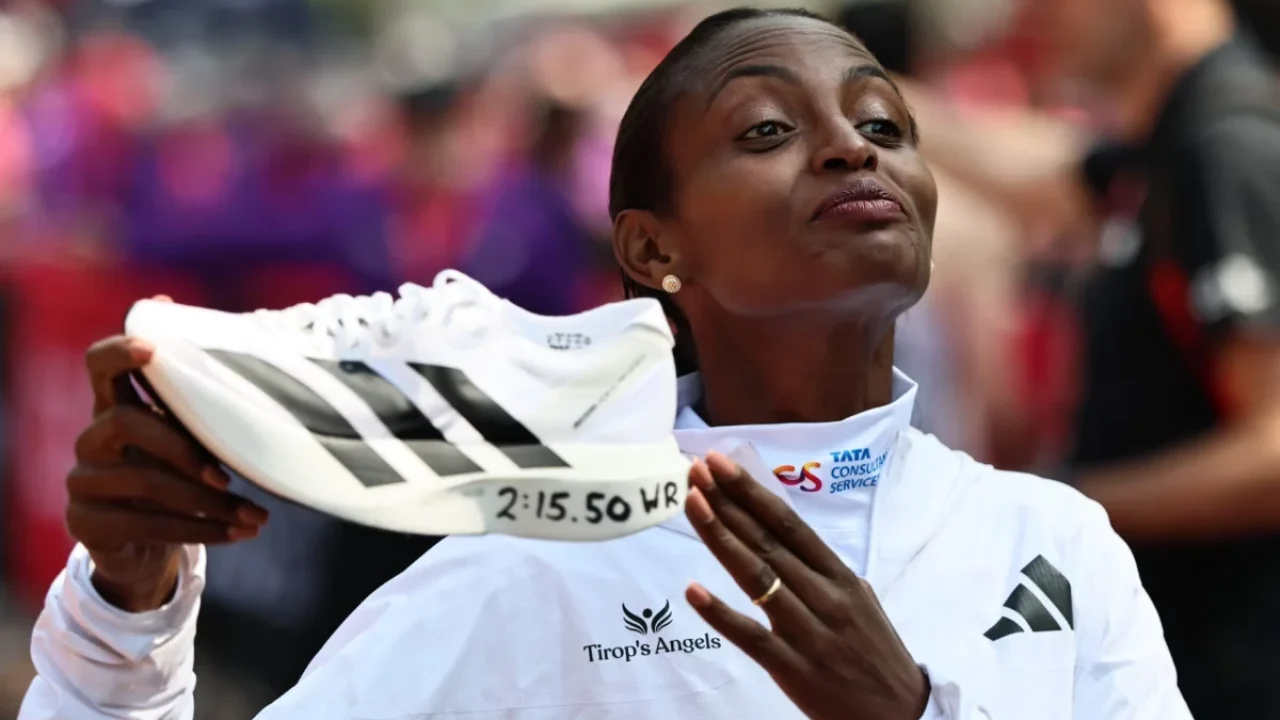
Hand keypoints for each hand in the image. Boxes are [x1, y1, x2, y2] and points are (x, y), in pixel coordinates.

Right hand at [69, 326, 268, 611]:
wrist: (145, 548)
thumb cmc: (178, 481)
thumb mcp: (190, 445)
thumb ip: (205, 417)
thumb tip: (265, 387)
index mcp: (116, 408)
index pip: (100, 366)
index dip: (119, 353)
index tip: (152, 347)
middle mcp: (91, 439)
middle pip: (125, 422)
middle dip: (183, 449)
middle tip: (227, 477)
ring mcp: (82, 481)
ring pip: (145, 480)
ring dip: (208, 502)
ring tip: (255, 516)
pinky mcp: (86, 523)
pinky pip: (145, 524)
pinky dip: (201, 530)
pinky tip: (237, 533)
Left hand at [684, 452, 929, 719]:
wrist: (900, 716)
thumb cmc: (875, 654)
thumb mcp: (859, 601)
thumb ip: (823, 571)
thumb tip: (786, 536)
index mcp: (841, 577)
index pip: (789, 524)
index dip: (752, 492)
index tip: (721, 463)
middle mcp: (825, 597)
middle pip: (768, 541)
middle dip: (729, 502)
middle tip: (696, 470)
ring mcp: (808, 632)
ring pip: (758, 577)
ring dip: (721, 538)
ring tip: (693, 504)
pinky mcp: (793, 669)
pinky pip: (751, 637)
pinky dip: (721, 613)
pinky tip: (693, 589)